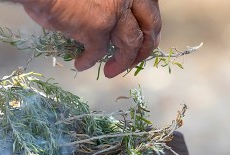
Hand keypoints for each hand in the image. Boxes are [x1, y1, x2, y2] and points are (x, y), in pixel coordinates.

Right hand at [16, 0, 161, 77]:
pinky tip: (80, 64)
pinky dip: (88, 62)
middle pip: (150, 26)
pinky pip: (98, 53)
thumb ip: (106, 3)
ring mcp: (114, 11)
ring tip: (109, 72)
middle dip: (143, 49)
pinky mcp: (97, 27)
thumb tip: (106, 25)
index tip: (142, 40)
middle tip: (134, 62)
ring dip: (123, 62)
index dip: (148, 28)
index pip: (149, 9)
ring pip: (131, 44)